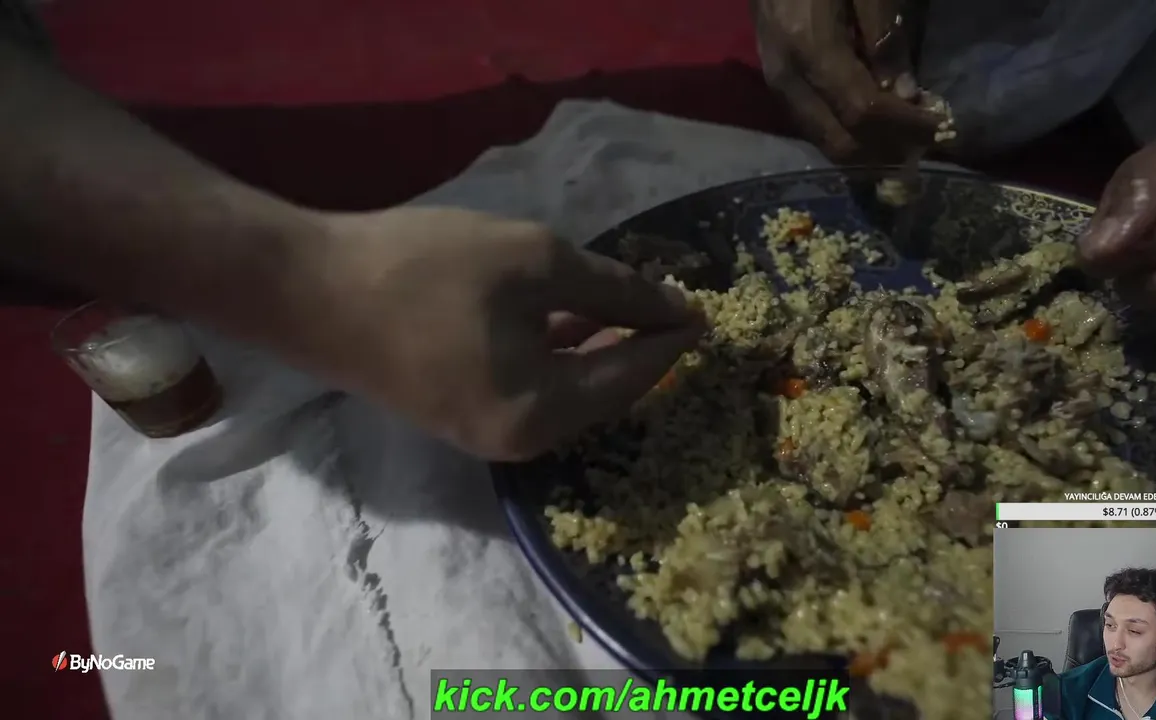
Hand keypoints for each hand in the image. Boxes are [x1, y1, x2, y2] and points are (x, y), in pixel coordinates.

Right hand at [294, 207, 706, 460]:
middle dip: (638, 347)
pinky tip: (568, 312)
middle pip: (601, 391)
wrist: (306, 288)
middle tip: (672, 306)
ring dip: (596, 344)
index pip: (630, 376)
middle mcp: (518, 440)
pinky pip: (527, 383)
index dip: (671, 338)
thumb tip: (670, 307)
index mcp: (542, 415)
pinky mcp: (454, 409)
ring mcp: (481, 431)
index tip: (707, 312)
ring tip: (629, 301)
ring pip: (564, 387)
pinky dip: (554, 349)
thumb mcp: (533, 262)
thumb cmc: (424, 270)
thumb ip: (612, 288)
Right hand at [751, 0, 946, 161]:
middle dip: (886, 151)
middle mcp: (787, 79)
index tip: (940, 126)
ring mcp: (777, 87)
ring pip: (825, 144)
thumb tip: (907, 93)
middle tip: (925, 140)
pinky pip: (816, 129)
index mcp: (809, 48)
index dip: (904, 126)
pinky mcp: (777, 87)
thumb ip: (885, 36)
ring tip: (906, 136)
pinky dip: (851, 134)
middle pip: (839, 142)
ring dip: (869, 149)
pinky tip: (878, 123)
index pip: (861, 110)